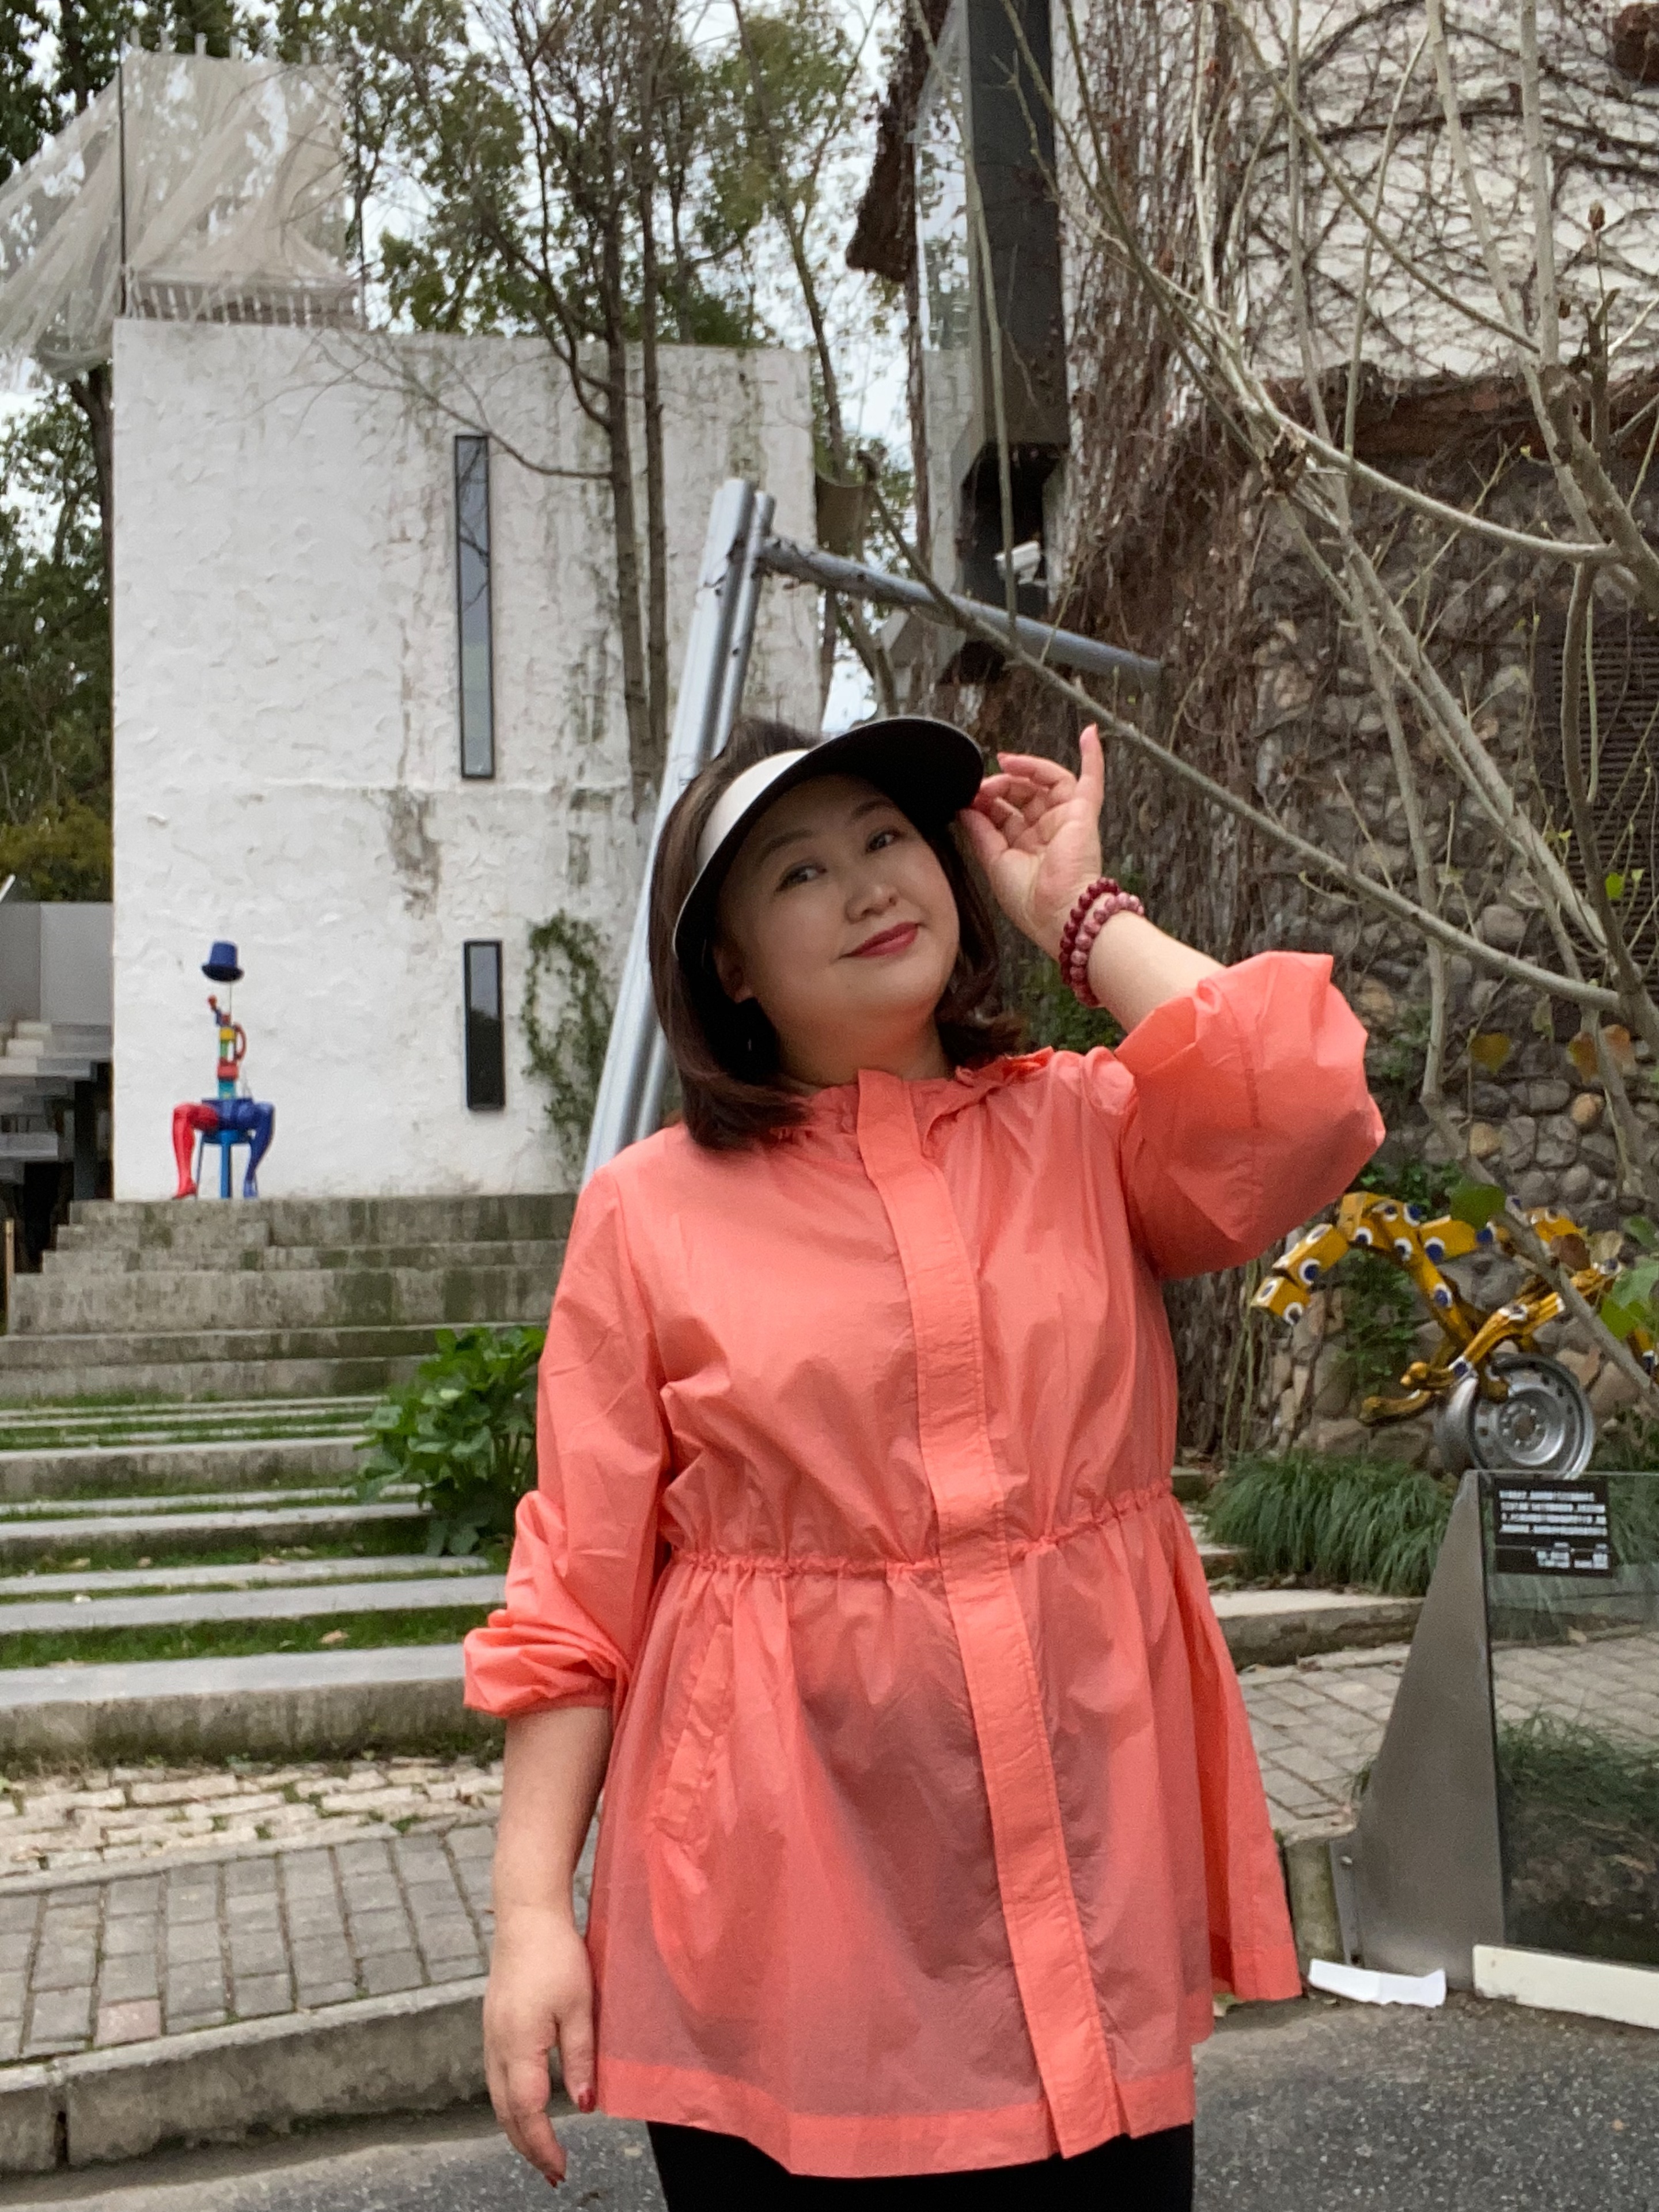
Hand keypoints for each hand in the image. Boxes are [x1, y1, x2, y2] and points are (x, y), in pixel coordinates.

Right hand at [483, 1905, 596, 2187]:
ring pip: (498, 2098)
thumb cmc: (556, 1954)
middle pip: (507, 2113)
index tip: (561, 2169)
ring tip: (539, 2149)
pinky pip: (497, 2078)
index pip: (528, 2113)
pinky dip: (509, 2102)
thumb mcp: (580, 2007)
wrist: (526, 1916)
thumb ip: (580, 2058)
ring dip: (516, 2128)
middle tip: (551, 2172)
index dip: (544, 2146)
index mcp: (518, 2046)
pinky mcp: (493, 2025)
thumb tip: (583, 2105)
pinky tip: (523, 2106)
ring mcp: (490, 2036)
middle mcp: (497, 2047)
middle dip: (528, 2147)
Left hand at [957, 725, 1106, 957]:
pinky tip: (1088, 734)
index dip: (986, 800)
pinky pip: (1091, 780)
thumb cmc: (1030, 902)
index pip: (1004, 812)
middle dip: (1000, 785)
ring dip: (1024, 769)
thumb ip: (981, 833)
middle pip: (1022, 794)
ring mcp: (1065, 821)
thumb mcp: (995, 863)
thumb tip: (966, 808)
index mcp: (1025, 848)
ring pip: (1045, 782)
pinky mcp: (1083, 814)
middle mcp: (1046, 833)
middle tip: (983, 785)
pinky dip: (1092, 757)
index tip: (969, 797)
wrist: (1058, 914)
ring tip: (1005, 765)